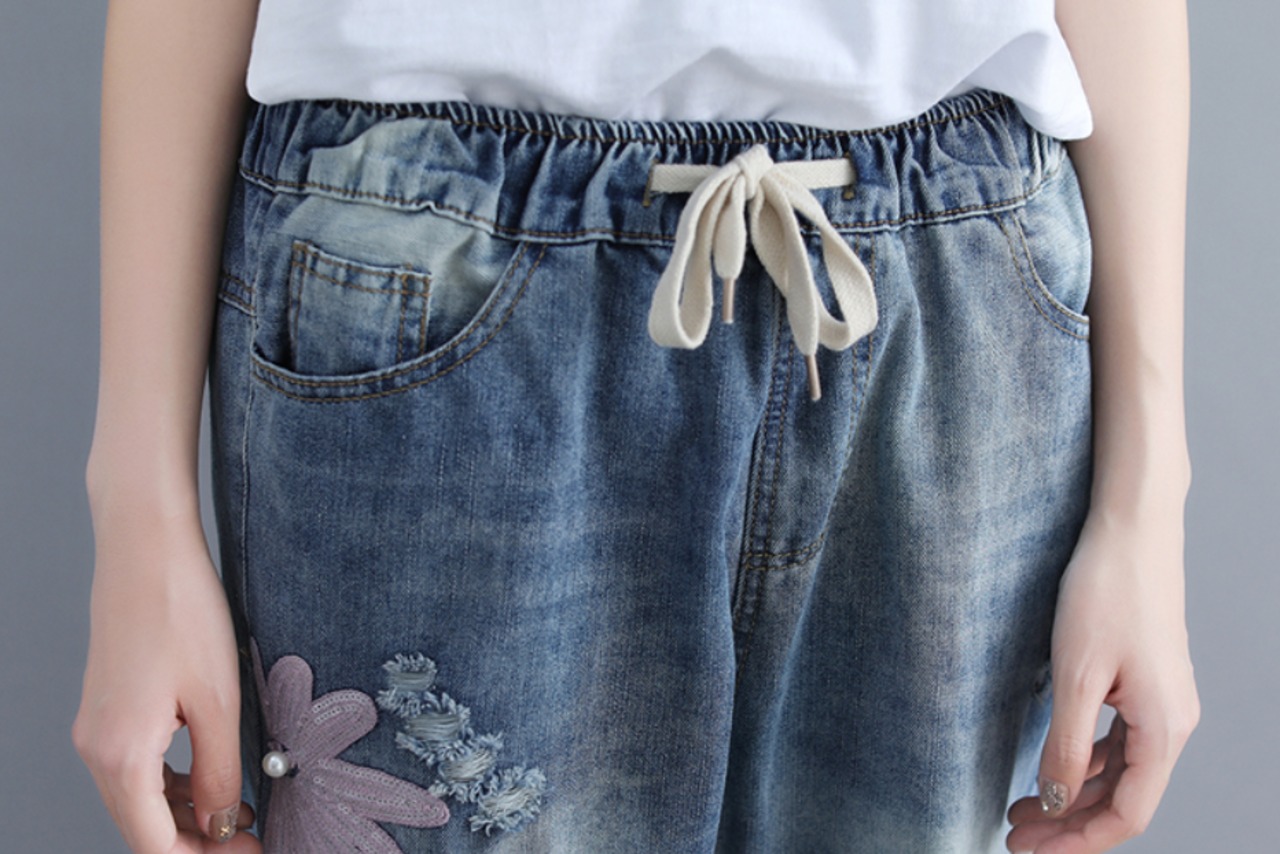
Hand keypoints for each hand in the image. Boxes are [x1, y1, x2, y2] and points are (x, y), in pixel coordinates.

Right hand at [72, 501, 258, 851]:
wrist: (145, 549)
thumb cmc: (181, 613)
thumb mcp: (218, 701)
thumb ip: (219, 771)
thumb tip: (224, 822)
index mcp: (121, 756)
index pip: (155, 845)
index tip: (252, 853)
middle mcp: (96, 750)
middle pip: (143, 829)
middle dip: (198, 842)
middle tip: (252, 839)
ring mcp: (96, 729)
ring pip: (138, 800)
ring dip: (185, 815)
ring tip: (242, 810)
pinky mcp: (106, 709)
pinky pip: (134, 768)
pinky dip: (171, 784)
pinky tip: (210, 775)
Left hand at [1004, 508, 1199, 852]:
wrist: (1131, 530)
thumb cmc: (1104, 592)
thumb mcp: (1075, 674)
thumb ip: (1067, 745)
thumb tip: (1057, 801)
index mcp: (1163, 728)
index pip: (1127, 814)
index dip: (1078, 841)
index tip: (1029, 851)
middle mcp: (1172, 723)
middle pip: (1123, 798)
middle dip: (1069, 824)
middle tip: (1014, 836)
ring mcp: (1162, 703)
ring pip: (1120, 773)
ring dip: (1074, 795)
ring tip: (1021, 807)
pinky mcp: (1147, 683)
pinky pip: (1120, 743)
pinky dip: (1085, 763)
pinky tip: (1052, 766)